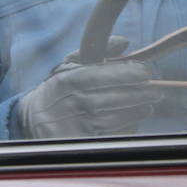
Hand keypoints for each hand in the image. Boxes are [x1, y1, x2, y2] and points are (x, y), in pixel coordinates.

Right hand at [12, 36, 159, 138]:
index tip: (145, 72)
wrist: (32, 121)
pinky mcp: (86, 144)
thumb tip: (125, 41)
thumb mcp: (68, 66)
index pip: (104, 75)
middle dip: (141, 94)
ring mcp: (79, 127)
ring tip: (146, 105)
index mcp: (67, 81)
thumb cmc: (57, 91)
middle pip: (117, 98)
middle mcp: (73, 104)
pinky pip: (116, 135)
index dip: (129, 73)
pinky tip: (131, 120)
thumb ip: (95, 51)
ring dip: (139, 111)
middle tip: (154, 90)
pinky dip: (129, 127)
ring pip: (120, 118)